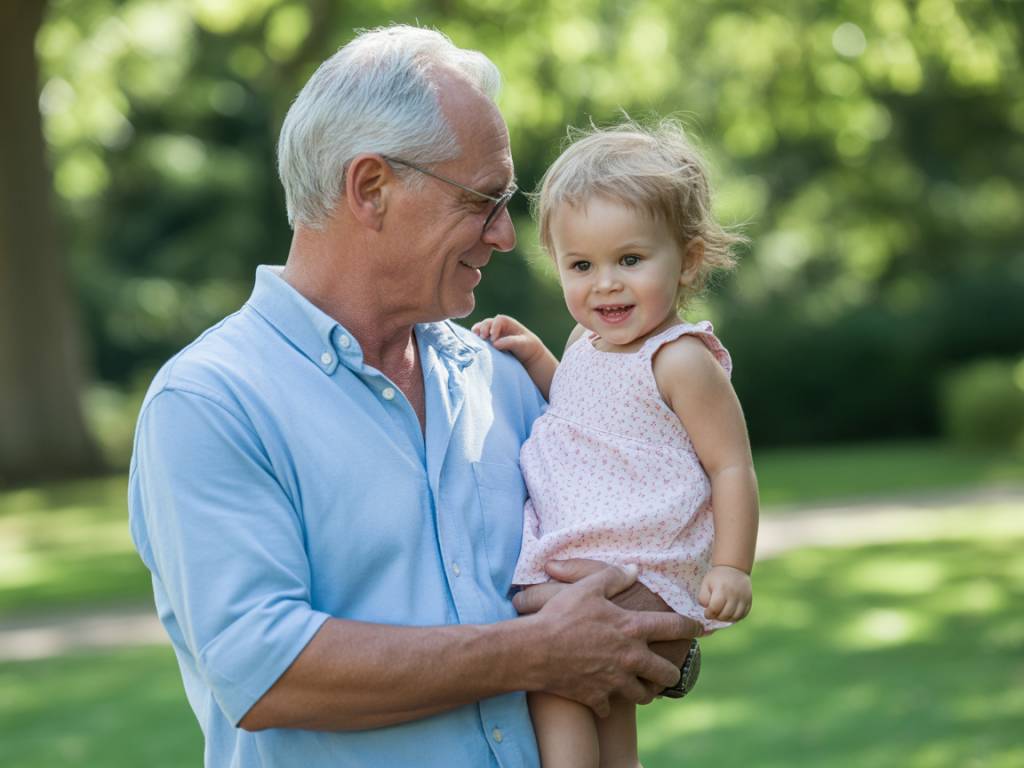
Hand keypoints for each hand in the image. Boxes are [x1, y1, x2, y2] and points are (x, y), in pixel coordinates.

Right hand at [471, 315, 544, 365]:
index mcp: (508, 323)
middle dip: (483, 329)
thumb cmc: (527, 347)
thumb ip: (510, 342)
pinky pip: (479, 338)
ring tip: (476, 340)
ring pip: (481, 329)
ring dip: (477, 333)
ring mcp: (492, 333)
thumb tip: (495, 343)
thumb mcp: (522, 344)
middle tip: (483, 338)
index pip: (498, 320)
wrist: (527, 356)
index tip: (493, 338)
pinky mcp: (488, 342)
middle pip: (487, 323)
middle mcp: (498, 326)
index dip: (494, 327)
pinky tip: (475, 344)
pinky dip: (476, 340)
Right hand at [527, 564, 694, 716]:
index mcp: (632, 629)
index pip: (674, 627)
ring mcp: (615, 681)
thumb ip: (614, 577)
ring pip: (642, 695)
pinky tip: (605, 698)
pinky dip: (608, 703)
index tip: (699, 627)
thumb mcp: (587, 588)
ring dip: (644, 692)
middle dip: (672, 673)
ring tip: (643, 689)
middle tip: (670, 671)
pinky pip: (609, 707)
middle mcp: (630, 658)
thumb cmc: (561, 615)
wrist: (535, 651)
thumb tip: (635, 569)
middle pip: (665, 672)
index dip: (691, 626)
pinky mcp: (597, 697)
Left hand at [698, 565, 751, 621]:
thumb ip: (703, 597)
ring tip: (721, 613)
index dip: (709, 614)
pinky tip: (730, 613)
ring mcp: (743, 598)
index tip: (707, 613)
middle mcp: (734, 594)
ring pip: (735, 617)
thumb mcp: (705, 584)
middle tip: (714, 613)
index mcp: (721, 589)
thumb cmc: (717, 577)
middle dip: (717, 617)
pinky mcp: (749, 601)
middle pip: (725, 615)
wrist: (734, 568)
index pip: (715, 608)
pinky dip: (736, 617)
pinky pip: (743, 615)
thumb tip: (707, 608)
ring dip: (726, 619)